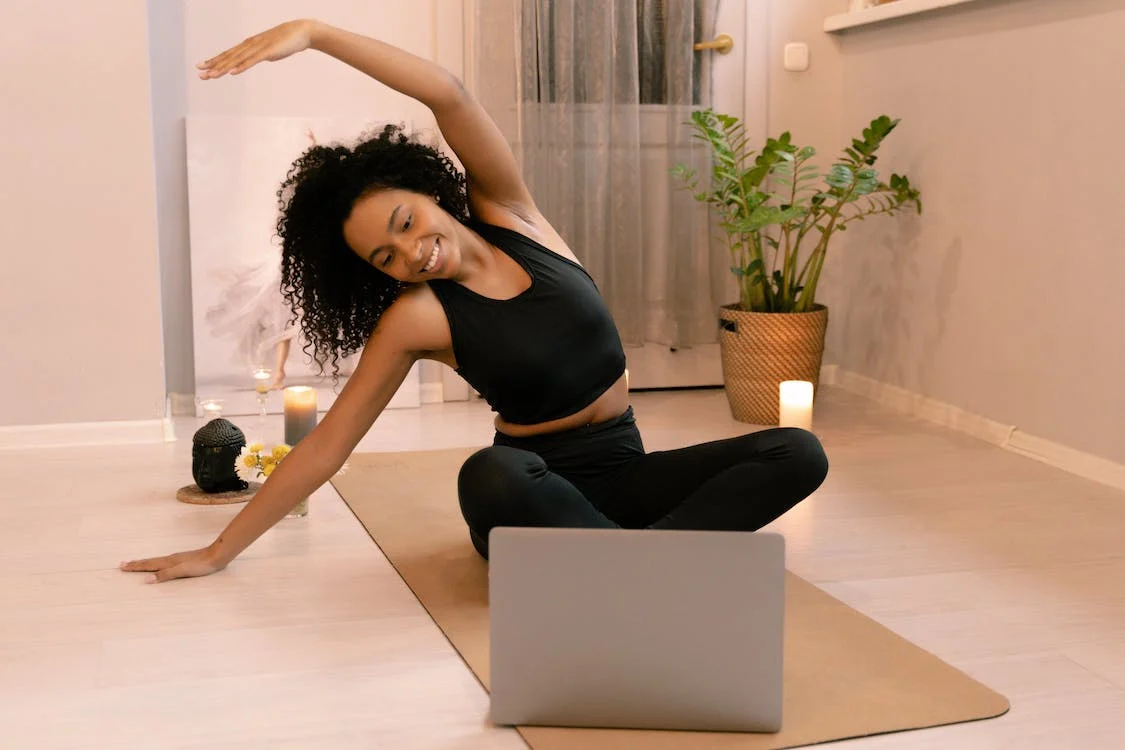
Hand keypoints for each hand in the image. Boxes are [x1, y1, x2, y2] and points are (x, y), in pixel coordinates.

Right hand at [119, 546, 226, 583]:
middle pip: (149, 561)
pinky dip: (156, 563)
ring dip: (145, 563)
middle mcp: (170, 559)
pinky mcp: (183, 560)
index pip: (148, 565)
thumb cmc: (201, 565)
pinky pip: (164, 562)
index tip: (122, 566)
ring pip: (156, 561)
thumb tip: (146, 579)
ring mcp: (177, 559)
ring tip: (137, 563)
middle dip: (136, 564)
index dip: (135, 566)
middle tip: (122, 564)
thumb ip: (165, 575)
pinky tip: (160, 565)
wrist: (217, 555)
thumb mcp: (182, 572)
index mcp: (168, 562)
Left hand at [196, 19, 318, 78]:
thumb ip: (258, 55)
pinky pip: (252, 60)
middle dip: (213, 66)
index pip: (228, 54)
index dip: (214, 61)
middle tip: (200, 74)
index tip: (202, 67)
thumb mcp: (268, 50)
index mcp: (249, 45)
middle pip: (228, 57)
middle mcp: (249, 45)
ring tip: (211, 76)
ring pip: (237, 60)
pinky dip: (241, 66)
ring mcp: (258, 48)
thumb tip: (252, 60)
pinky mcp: (267, 52)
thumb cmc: (285, 41)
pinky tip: (232, 72)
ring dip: (223, 68)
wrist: (300, 32)